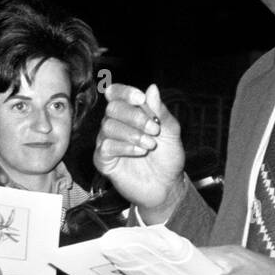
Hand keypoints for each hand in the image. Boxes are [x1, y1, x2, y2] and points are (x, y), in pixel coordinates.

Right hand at [94, 82, 188, 221]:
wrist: (167, 186)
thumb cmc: (167, 158)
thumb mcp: (171, 132)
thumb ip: (161, 111)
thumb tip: (152, 88)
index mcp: (129, 113)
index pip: (116, 93)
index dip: (125, 92)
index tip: (141, 99)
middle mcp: (115, 124)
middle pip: (112, 108)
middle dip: (135, 117)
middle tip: (155, 130)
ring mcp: (107, 141)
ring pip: (108, 126)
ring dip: (133, 134)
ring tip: (150, 145)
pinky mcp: (103, 160)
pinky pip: (105, 146)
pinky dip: (125, 147)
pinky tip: (140, 152)